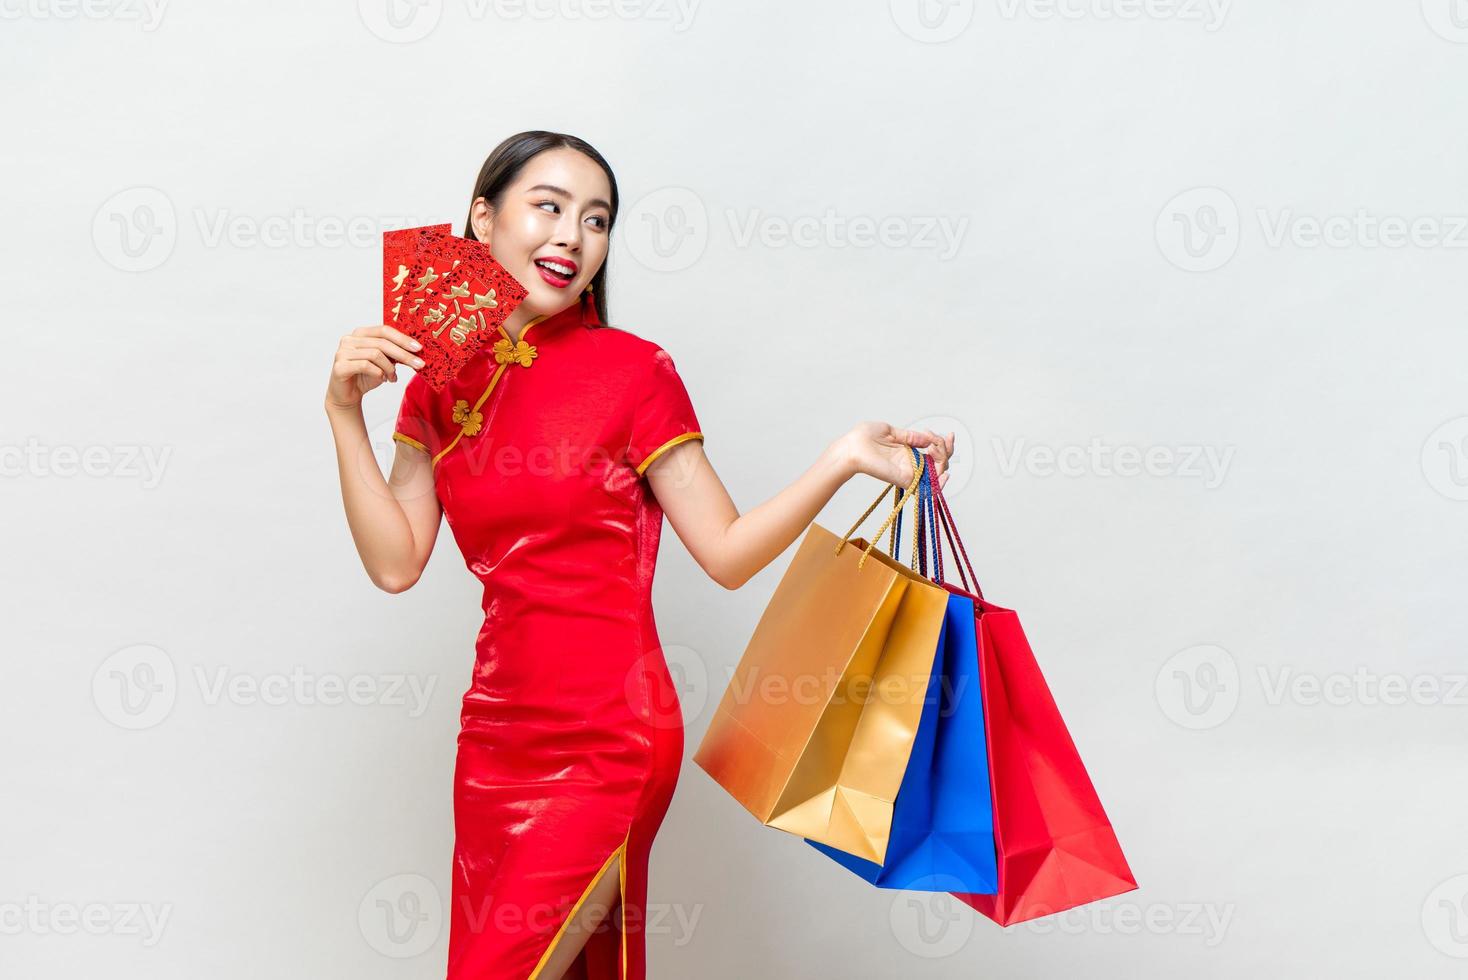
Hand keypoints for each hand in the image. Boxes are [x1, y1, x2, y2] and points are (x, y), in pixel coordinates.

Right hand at [325, 325, 425, 412]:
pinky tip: (382, 379)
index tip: (418, 348)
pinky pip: (365, 366)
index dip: (402, 338)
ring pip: (375, 354)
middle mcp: (350, 339)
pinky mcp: (340, 366)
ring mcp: (342, 352)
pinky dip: (378, 373)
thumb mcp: (384, 363)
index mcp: (361, 334)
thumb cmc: (366, 376)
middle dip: (403, 354)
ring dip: (389, 368)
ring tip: (393, 378)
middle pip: (382, 342)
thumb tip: (415, 351)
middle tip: (419, 364)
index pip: (384, 330)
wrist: (347, 395)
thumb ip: (394, 354)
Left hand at [838, 421, 955, 489]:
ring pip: (938, 473)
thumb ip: (910, 436)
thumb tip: (928, 437)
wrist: (851, 447)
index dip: (944, 445)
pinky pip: (928, 488)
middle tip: (937, 439)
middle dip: (946, 449)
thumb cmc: (864, 438)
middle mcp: (911, 464)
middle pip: (940, 463)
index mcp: (909, 452)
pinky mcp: (905, 480)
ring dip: (943, 458)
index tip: (947, 435)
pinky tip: (944, 472)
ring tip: (934, 446)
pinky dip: (940, 482)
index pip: (934, 453)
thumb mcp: (891, 431)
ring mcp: (909, 473)